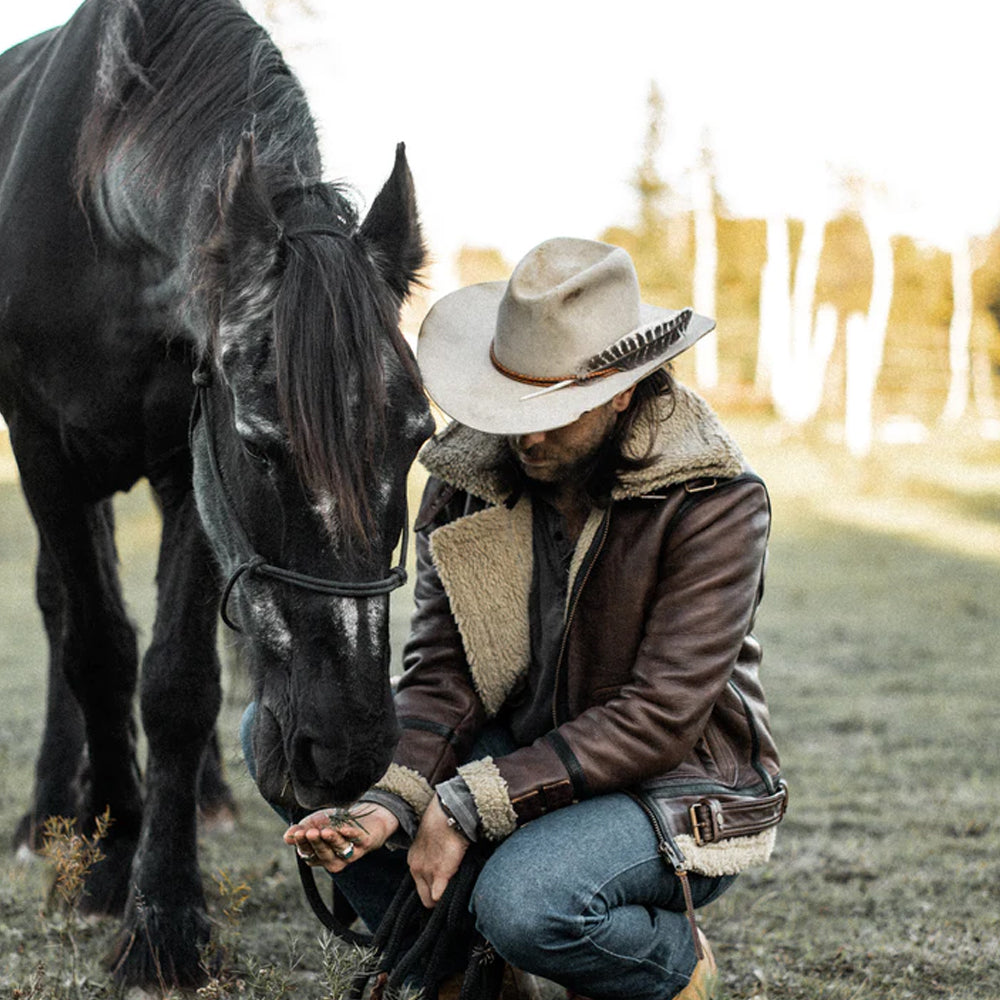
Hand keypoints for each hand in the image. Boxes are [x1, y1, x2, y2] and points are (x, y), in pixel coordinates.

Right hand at [283, 803, 398, 872]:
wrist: (365, 820)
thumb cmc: (335, 824)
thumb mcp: (315, 825)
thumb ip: (301, 830)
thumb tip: (287, 837)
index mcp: (320, 856)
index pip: (308, 854)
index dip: (303, 844)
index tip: (298, 832)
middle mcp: (334, 859)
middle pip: (324, 854)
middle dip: (316, 843)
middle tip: (309, 832)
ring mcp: (351, 853)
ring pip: (340, 849)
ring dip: (332, 840)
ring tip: (325, 831)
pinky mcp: (365, 843)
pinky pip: (357, 840)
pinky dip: (351, 834)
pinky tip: (344, 829)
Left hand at [407, 796, 469, 907]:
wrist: (448, 813)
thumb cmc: (444, 822)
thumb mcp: (432, 841)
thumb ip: (433, 856)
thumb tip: (443, 865)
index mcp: (414, 860)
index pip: (420, 887)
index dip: (432, 890)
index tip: (442, 890)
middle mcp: (416, 868)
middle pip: (423, 898)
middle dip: (436, 898)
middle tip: (450, 894)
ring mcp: (426, 872)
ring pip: (431, 900)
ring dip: (443, 898)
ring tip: (455, 892)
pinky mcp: (439, 874)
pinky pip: (438, 897)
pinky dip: (446, 897)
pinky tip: (456, 890)